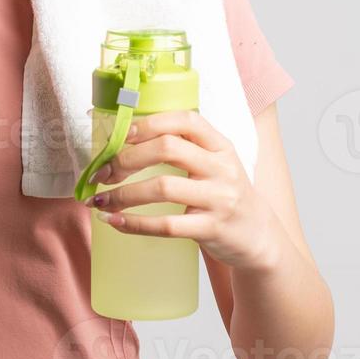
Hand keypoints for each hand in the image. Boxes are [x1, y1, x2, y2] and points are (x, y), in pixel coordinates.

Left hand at [83, 109, 283, 271]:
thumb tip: (123, 141)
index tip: (120, 135)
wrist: (258, 238)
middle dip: (126, 159)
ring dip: (123, 194)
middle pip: (167, 149)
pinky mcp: (212, 229)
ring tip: (101, 201)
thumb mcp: (214, 164)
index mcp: (220, 146)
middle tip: (102, 173)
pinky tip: (116, 222)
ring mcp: (219, 199)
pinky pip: (167, 225)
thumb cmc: (223, 195)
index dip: (148, 123)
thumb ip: (183, 149)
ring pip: (162, 188)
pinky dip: (135, 224)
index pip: (185, 120)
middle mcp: (222, 168)